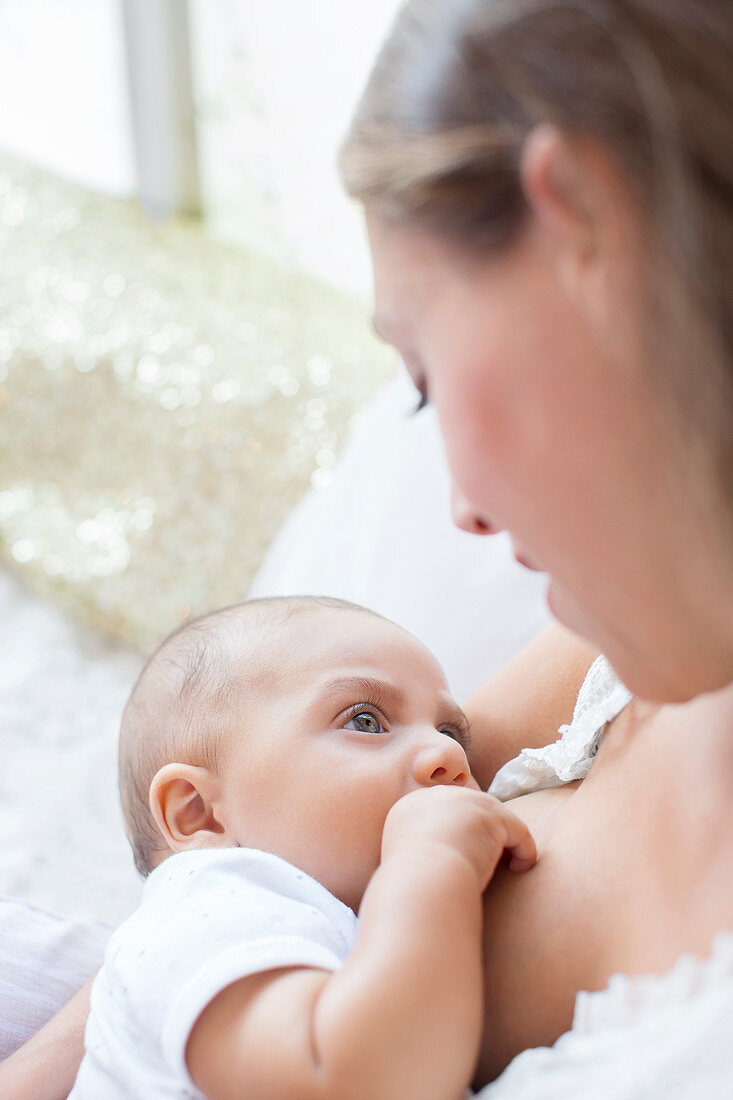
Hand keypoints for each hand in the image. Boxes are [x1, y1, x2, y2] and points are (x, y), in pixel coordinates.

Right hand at [381, 786, 536, 891]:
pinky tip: (520, 869)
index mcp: (412, 806)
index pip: (443, 812)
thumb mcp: (406, 861)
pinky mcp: (492, 815)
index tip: (466, 854)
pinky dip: (523, 850)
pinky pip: (517, 830)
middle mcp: (438, 796)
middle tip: (492, 859)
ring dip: (505, 842)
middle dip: (484, 831)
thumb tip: (431, 859)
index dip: (459, 831)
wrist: (421, 882)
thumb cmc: (412, 886)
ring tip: (510, 866)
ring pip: (496, 818)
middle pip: (470, 808)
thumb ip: (419, 850)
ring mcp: (467, 801)